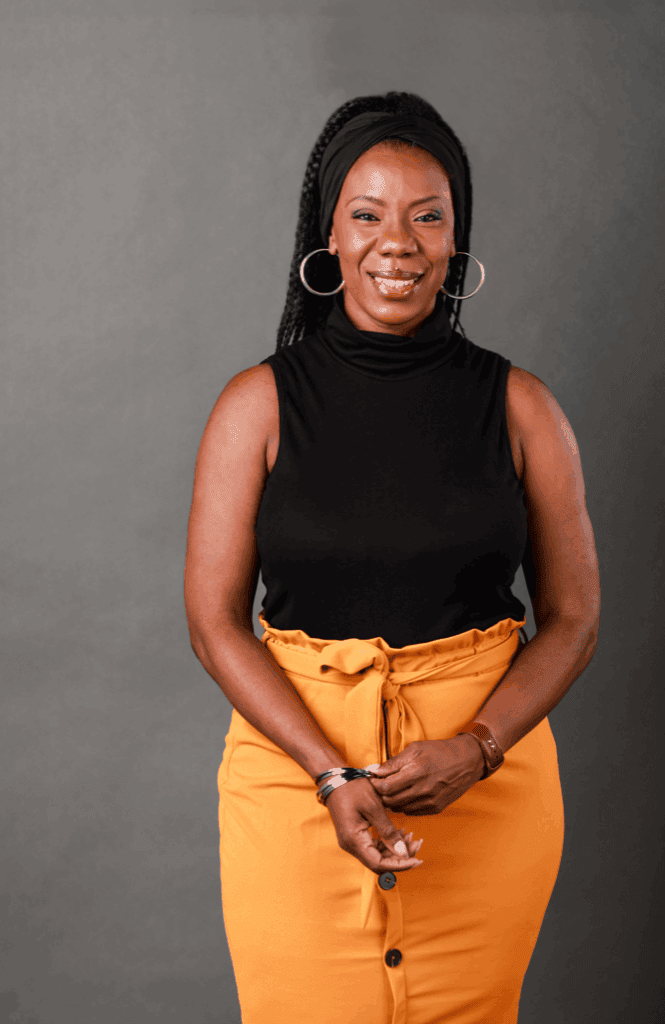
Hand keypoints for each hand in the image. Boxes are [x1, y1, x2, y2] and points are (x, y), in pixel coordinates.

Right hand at [325, 776, 424, 874]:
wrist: (335, 779)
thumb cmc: (352, 788)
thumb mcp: (374, 807)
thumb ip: (388, 831)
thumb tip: (403, 852)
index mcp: (353, 839)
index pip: (378, 864)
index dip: (399, 865)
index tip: (416, 860)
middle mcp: (350, 845)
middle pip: (379, 862)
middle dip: (400, 857)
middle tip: (417, 845)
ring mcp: (351, 841)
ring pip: (377, 855)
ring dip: (395, 850)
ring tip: (411, 837)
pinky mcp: (355, 836)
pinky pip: (373, 846)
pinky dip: (387, 842)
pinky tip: (400, 832)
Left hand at [368, 735, 484, 815]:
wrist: (467, 761)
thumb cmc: (439, 751)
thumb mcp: (415, 749)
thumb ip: (393, 762)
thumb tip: (373, 770)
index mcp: (417, 772)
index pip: (386, 787)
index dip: (376, 784)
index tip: (373, 779)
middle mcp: (423, 790)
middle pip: (390, 800)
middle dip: (381, 793)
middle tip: (380, 785)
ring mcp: (430, 801)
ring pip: (399, 808)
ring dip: (392, 800)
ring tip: (393, 788)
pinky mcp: (436, 808)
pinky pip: (411, 811)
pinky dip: (404, 804)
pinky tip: (406, 794)